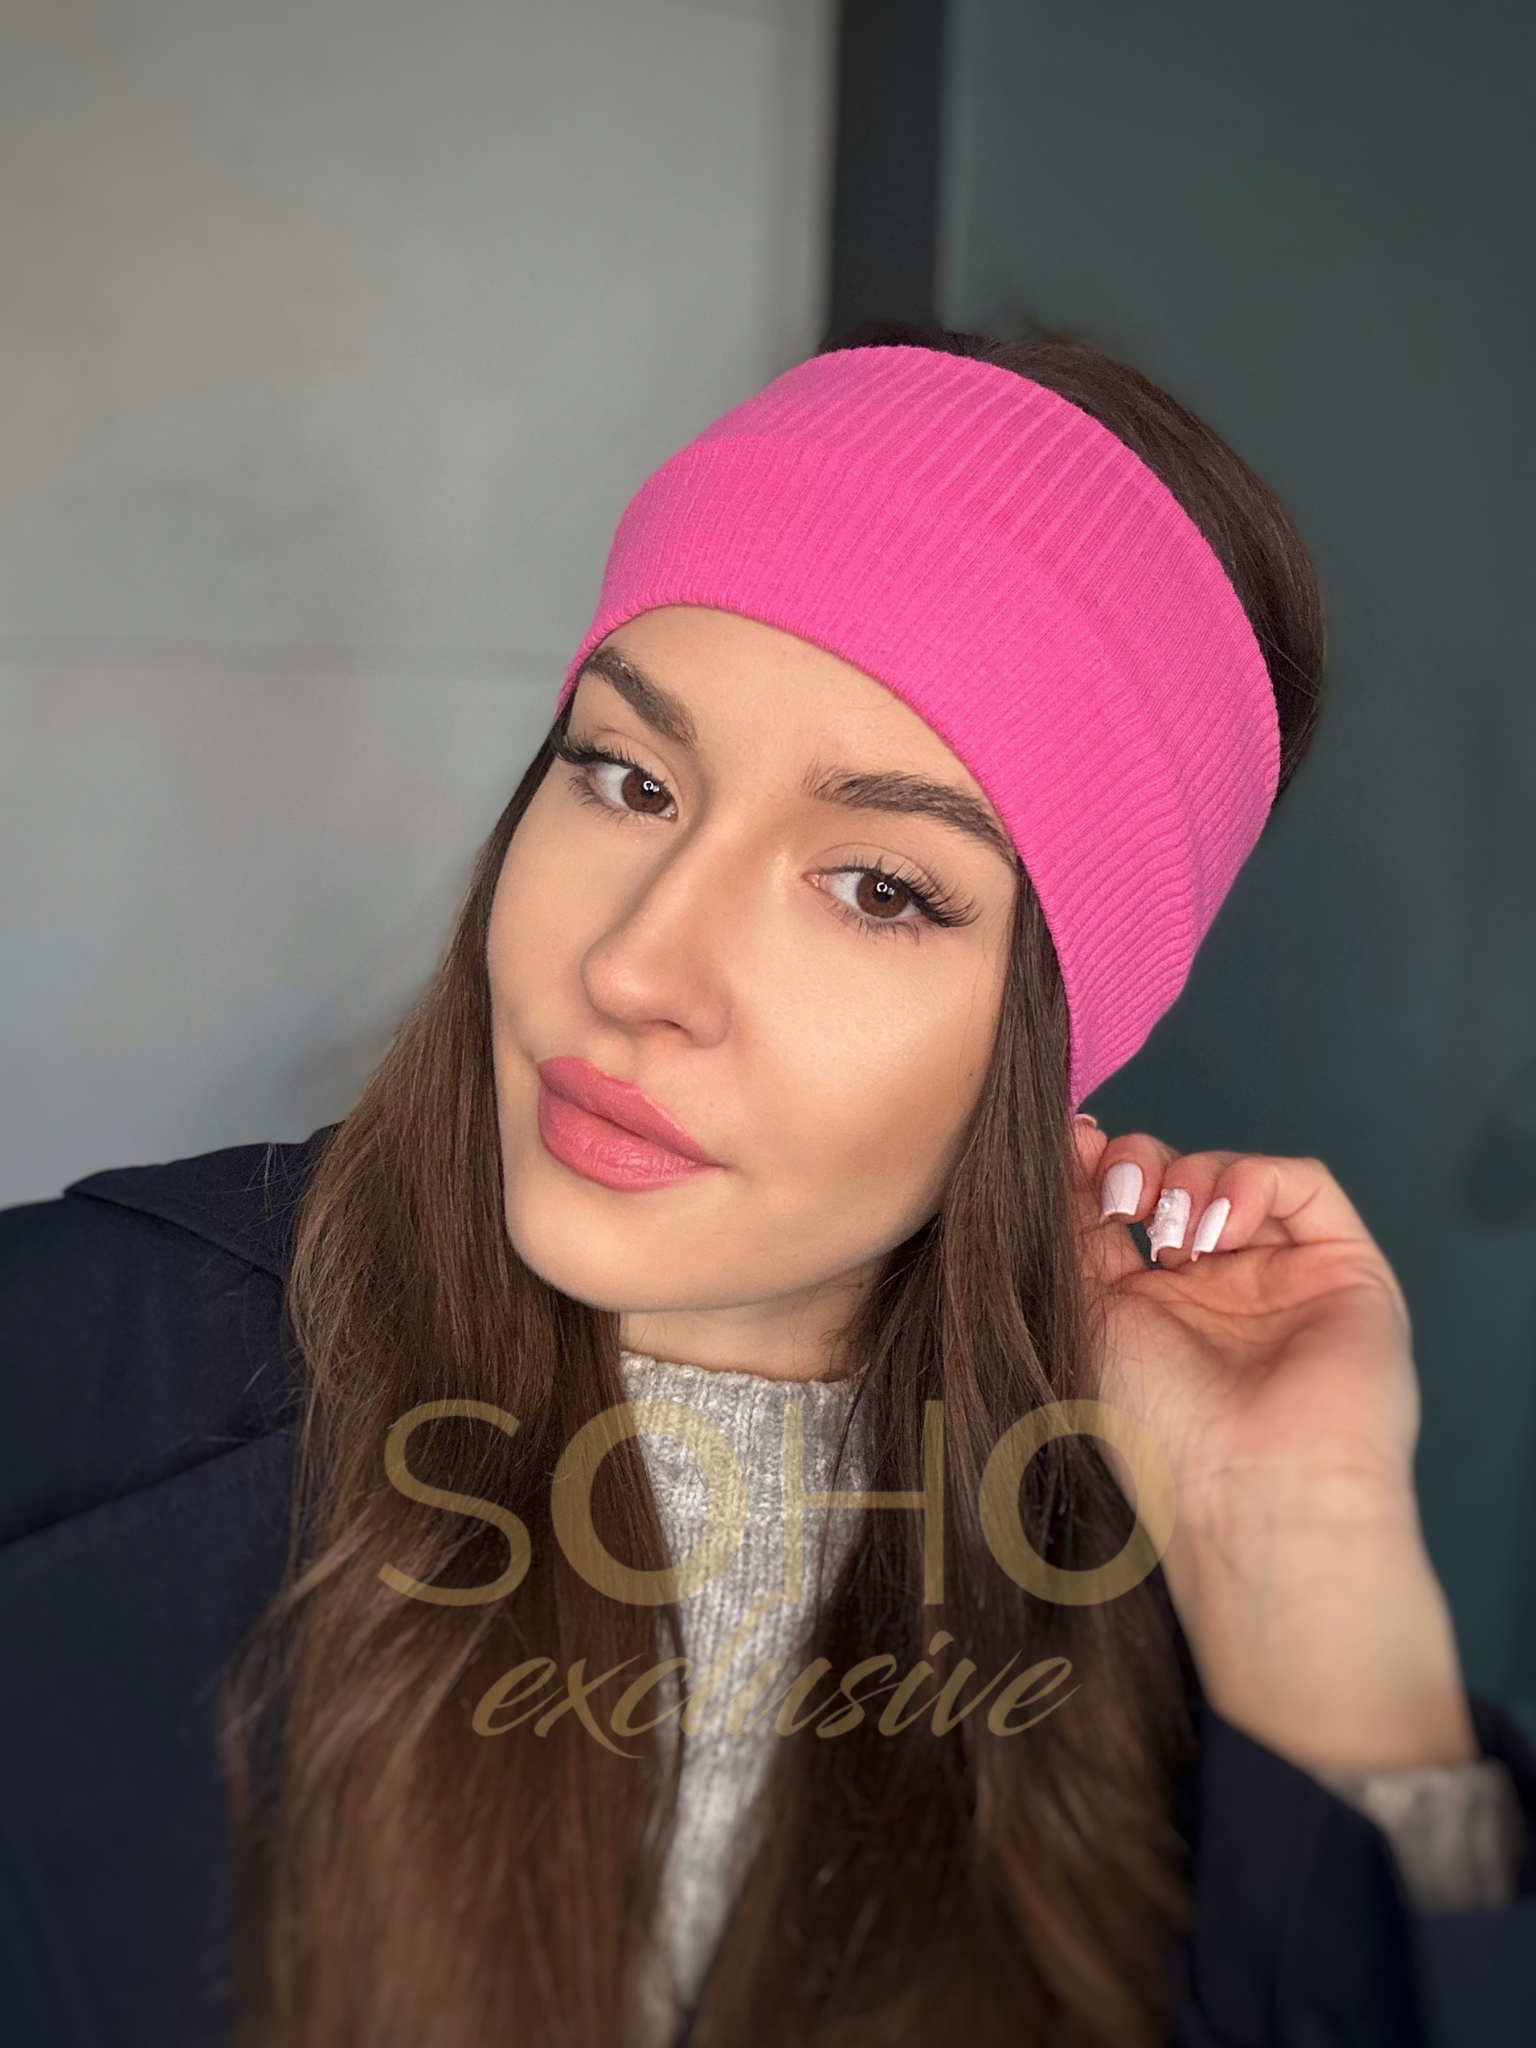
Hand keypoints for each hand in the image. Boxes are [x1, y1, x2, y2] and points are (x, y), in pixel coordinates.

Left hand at [1070, 1120, 1475, 1773]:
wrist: (1252, 1493)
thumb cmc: (1159, 1429)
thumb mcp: (1089, 1316)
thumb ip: (1072, 1233)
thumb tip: (1066, 1148)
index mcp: (1154, 1306)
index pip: (1123, 1208)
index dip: (1094, 1167)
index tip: (1070, 1145)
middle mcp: (1219, 1289)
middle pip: (1176, 1181)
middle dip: (1139, 1166)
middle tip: (1123, 1195)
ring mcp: (1282, 1277)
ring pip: (1237, 1176)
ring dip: (1192, 1180)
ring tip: (1176, 1237)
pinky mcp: (1344, 1267)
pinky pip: (1304, 1185)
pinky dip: (1254, 1181)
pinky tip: (1223, 1227)